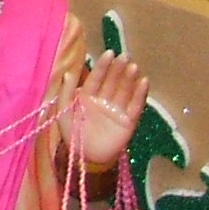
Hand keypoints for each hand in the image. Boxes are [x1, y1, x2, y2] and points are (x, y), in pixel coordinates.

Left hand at [70, 48, 148, 169]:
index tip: (109, 53)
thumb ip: (66, 92)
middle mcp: (104, 100)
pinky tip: (144, 82)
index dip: (103, 66)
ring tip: (133, 66)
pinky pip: (135, 105)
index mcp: (88, 96)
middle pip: (113, 81)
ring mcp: (117, 109)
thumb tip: (68, 72)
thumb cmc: (72, 133)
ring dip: (130, 78)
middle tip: (125, 56)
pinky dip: (140, 94)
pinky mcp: (128, 121)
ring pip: (125, 90)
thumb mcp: (64, 111)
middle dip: (118, 69)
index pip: (97, 78)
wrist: (86, 156)